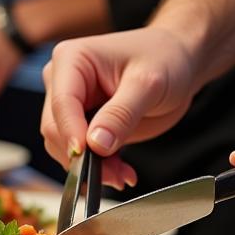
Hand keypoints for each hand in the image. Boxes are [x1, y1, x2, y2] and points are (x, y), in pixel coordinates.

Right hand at [40, 28, 195, 187]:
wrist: (178, 63)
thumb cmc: (165, 59)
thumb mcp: (148, 84)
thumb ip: (121, 114)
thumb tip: (96, 144)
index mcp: (71, 60)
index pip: (62, 103)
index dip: (71, 132)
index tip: (86, 155)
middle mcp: (63, 81)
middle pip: (56, 128)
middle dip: (83, 156)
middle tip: (115, 175)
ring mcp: (72, 104)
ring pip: (65, 146)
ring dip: (91, 167)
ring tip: (122, 175)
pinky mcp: (84, 123)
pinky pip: (81, 153)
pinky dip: (99, 167)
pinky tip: (121, 171)